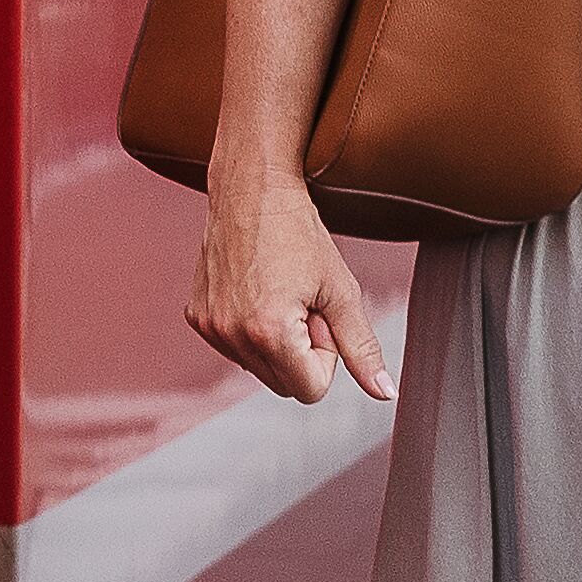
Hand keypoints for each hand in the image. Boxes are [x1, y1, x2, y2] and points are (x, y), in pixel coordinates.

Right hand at [186, 162, 389, 407]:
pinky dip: (252, 330)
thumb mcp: (341, 291)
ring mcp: (210, 327)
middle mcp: (231, 335)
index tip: (321, 315)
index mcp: (269, 332)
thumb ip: (362, 348)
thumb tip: (384, 393)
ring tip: (280, 293)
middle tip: (303, 303)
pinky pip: (236, 348)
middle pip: (285, 385)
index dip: (326, 356)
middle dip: (302, 352)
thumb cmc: (299, 232)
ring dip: (278, 342)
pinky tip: (258, 291)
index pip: (311, 390)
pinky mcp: (197, 317)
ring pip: (260, 369)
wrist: (252, 188)